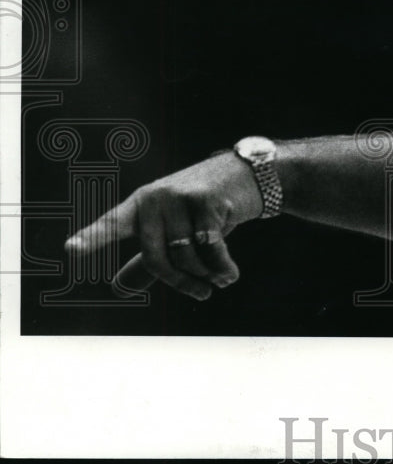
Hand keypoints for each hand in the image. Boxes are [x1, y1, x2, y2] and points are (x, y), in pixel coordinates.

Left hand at [64, 152, 263, 299]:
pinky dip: (222, 268)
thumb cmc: (204, 207)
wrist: (245, 174)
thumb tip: (117, 288)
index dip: (92, 239)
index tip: (71, 250)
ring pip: (186, 256)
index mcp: (139, 205)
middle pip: (157, 258)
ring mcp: (179, 197)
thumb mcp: (173, 229)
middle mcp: (154, 199)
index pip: (112, 224)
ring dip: (206, 275)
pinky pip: (211, 248)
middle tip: (201, 294)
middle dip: (181, 282)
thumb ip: (145, 259)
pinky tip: (230, 276)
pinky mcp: (206, 201)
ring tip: (220, 279)